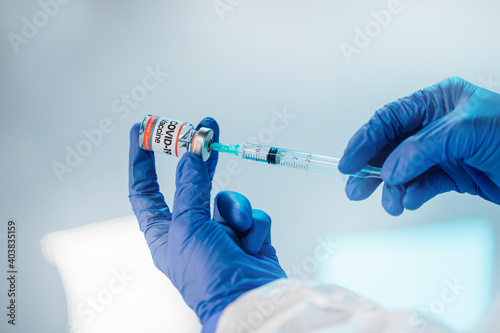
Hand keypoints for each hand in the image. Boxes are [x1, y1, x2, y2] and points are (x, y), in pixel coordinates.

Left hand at [128, 118, 285, 331]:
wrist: (252, 303)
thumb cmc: (209, 276)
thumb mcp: (189, 227)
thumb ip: (190, 187)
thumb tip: (191, 154)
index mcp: (164, 232)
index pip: (145, 190)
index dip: (142, 161)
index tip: (143, 131)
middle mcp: (191, 229)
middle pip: (191, 183)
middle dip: (199, 158)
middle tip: (205, 128)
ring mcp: (220, 232)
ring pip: (228, 198)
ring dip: (235, 211)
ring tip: (237, 233)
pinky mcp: (247, 235)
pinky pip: (251, 213)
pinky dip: (253, 226)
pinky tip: (252, 246)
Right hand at [339, 77, 499, 215]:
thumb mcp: (467, 131)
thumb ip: (422, 148)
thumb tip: (390, 169)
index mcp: (436, 102)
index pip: (389, 119)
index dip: (365, 140)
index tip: (348, 163)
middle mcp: (435, 126)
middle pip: (390, 146)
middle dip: (372, 168)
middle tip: (356, 188)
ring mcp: (441, 151)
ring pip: (403, 170)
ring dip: (393, 188)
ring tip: (391, 202)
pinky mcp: (450, 174)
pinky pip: (421, 184)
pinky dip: (412, 194)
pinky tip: (410, 200)